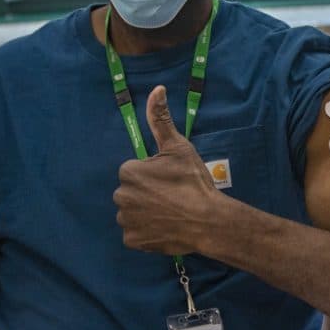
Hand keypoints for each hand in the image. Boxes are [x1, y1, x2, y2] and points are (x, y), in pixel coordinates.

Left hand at [114, 85, 227, 254]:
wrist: (208, 220)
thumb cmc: (193, 181)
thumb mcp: (179, 147)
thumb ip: (161, 119)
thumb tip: (157, 89)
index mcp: (128, 171)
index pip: (134, 170)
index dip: (153, 174)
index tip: (170, 179)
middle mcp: (120, 196)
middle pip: (131, 191)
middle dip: (146, 193)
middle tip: (172, 196)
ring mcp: (125, 221)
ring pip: (132, 212)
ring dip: (145, 212)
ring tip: (169, 212)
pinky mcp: (132, 241)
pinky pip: (135, 233)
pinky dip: (146, 231)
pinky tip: (164, 226)